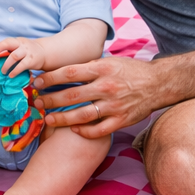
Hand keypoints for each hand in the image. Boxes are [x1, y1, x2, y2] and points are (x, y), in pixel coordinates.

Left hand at [0, 36, 45, 77]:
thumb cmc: (26, 51)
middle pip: (9, 43)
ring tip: (3, 71)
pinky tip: (11, 75)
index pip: (7, 41)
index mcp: (17, 41)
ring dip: (6, 64)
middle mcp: (21, 45)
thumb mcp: (19, 47)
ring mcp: (27, 52)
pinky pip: (22, 65)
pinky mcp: (31, 60)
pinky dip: (15, 71)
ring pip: (14, 56)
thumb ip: (9, 50)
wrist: (44, 53)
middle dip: (0, 48)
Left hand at [34, 56, 160, 136]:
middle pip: (72, 95)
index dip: (50, 78)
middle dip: (51, 99)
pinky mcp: (121, 120)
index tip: (37, 82)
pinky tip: (73, 130)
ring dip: (62, 118)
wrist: (158, 84)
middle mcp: (107, 87)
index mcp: (102, 69)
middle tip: (37, 102)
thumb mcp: (109, 62)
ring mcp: (114, 105)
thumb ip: (88, 67)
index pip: (69, 72)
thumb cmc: (130, 71)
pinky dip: (84, 131)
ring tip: (48, 119)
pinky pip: (98, 130)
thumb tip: (62, 71)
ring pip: (82, 115)